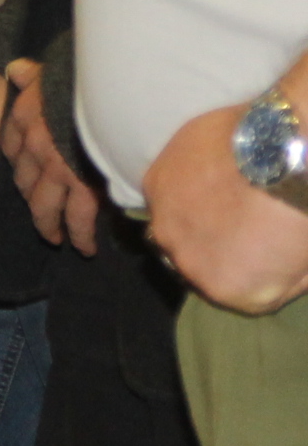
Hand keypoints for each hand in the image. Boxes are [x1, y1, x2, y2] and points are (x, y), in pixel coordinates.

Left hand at [2, 57, 100, 255]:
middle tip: (40, 218)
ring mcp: (56, 169)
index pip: (11, 150)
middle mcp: (34, 148)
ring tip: (57, 238)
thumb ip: (28, 75)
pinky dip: (80, 235)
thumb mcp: (44, 70)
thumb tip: (15, 69)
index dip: (19, 165)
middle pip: (26, 184)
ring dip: (50, 226)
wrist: (102, 90)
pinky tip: (84, 247)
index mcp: (22, 120)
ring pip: (46, 206)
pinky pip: (78, 217)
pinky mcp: (82, 185)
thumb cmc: (75, 79)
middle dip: (32, 202)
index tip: (26, 176)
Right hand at [145, 104, 307, 313]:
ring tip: (222, 192)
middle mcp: (188, 265)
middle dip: (220, 246)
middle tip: (244, 219)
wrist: (281, 153)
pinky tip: (209, 171)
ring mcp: (166, 224)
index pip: (241, 291)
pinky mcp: (153, 185)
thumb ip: (287, 276)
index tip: (273, 251)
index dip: (259, 269)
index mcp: (230, 291)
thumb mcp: (306, 260)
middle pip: (200, 261)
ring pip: (176, 227)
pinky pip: (166, 194)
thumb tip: (278, 269)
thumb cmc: (300, 211)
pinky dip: (184, 186)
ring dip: (194, 217)